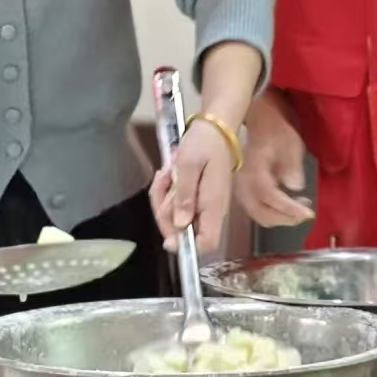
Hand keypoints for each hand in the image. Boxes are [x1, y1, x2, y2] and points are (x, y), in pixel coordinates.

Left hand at [150, 118, 234, 254]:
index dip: (188, 248)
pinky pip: (176, 204)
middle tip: (162, 184)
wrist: (214, 129)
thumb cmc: (204, 144)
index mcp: (213, 206)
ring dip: (163, 198)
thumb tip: (180, 225)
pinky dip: (167, 192)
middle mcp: (211, 210)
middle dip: (165, 213)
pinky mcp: (197, 198)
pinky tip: (168, 175)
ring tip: (165, 174)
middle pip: (184, 232)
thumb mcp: (188, 165)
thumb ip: (184, 196)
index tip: (168, 238)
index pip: (207, 242)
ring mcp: (203, 205)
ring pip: (175, 217)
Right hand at [234, 90, 314, 227]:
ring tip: (301, 209)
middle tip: (306, 213)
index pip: (269, 195)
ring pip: (258, 214)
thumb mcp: (290, 142)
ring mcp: (241, 187)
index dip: (289, 208)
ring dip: (280, 218)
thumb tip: (295, 187)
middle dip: (285, 218)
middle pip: (261, 212)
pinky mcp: (245, 190)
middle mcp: (243, 181)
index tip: (309, 213)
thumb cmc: (277, 130)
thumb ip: (291, 166)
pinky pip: (257, 209)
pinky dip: (274, 214)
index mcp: (253, 169)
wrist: (260, 122)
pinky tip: (290, 205)